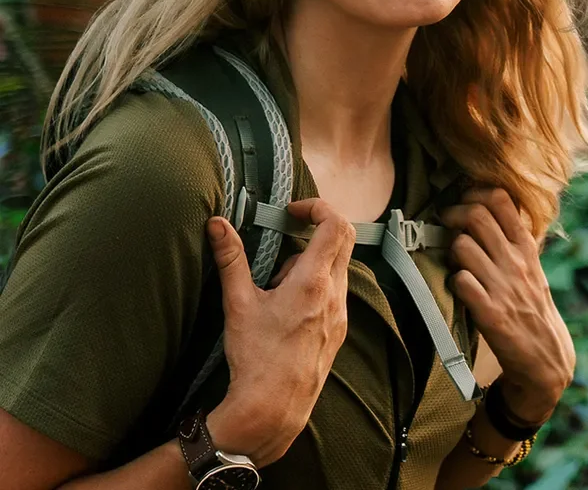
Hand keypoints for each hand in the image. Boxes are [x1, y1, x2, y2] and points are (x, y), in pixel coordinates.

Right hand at [206, 198, 355, 465]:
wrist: (274, 407)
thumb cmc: (255, 357)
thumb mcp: (238, 304)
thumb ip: (230, 259)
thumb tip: (216, 224)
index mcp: (314, 282)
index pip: (336, 225)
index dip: (318, 207)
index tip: (293, 210)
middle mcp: (335, 295)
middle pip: (343, 243)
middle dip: (315, 231)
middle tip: (285, 238)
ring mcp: (341, 314)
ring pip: (337, 270)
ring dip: (311, 263)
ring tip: (276, 284)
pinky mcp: (338, 331)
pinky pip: (335, 294)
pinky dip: (316, 286)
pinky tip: (287, 307)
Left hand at [440, 188, 573, 425]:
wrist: (546, 358)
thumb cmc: (533, 308)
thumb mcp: (533, 269)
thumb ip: (514, 242)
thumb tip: (490, 211)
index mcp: (527, 248)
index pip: (501, 200)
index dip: (474, 194)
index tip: (463, 202)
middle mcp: (516, 262)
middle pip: (476, 216)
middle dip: (452, 215)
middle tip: (445, 225)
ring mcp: (503, 286)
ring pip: (463, 246)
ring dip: (451, 251)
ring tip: (454, 261)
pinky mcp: (490, 313)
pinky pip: (460, 281)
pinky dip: (453, 281)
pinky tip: (458, 288)